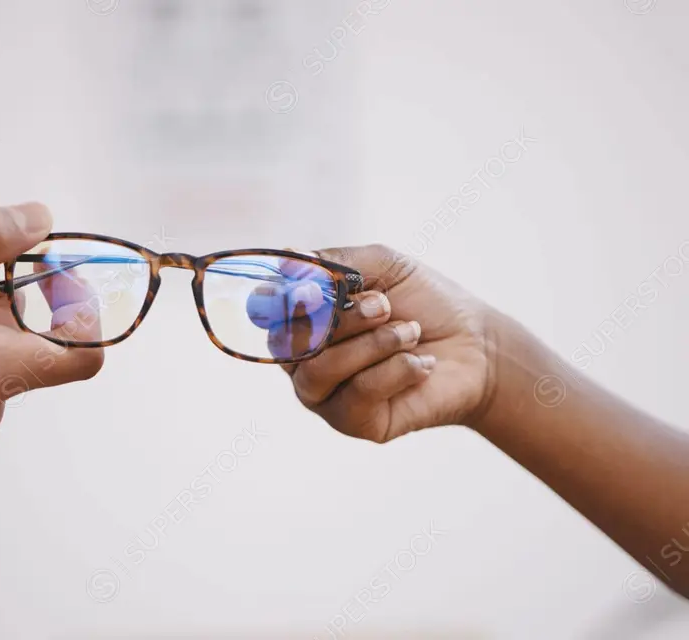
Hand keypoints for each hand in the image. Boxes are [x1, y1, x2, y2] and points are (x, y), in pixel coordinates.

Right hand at [273, 244, 497, 442]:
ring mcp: (324, 395)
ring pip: (321, 369)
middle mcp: (303, 360)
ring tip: (410, 333)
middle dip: (343, 318)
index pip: (266, 310)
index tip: (320, 287)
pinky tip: (421, 364)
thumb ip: (334, 262)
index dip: (286, 299)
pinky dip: (396, 370)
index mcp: (302, 318)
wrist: (477, 347)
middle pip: (291, 341)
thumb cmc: (425, 303)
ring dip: (373, 344)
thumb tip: (286, 257)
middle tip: (386, 305)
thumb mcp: (382, 266)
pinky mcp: (353, 422)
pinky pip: (357, 395)